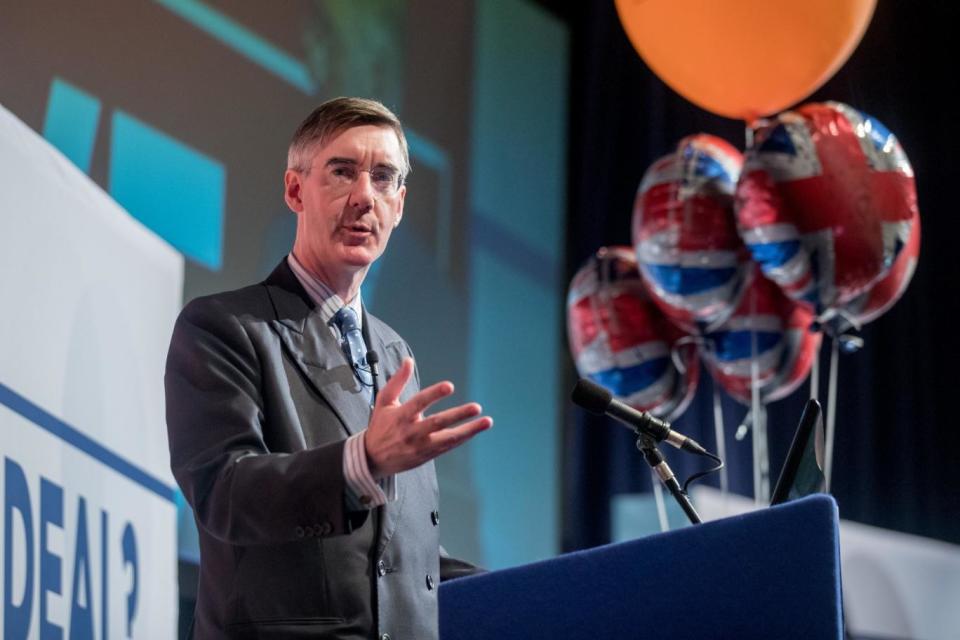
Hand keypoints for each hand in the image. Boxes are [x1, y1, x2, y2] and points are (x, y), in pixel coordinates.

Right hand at [364, 358, 491, 478]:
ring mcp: (420, 446)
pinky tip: (474, 430)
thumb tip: (408, 360)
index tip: (449, 386)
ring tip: (486, 421)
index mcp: (401, 415)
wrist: (372, 458)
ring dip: (469, 430)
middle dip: (458, 415)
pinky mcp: (426, 456)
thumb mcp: (384, 401)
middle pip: (437, 422)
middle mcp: (411, 432)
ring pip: (448, 438)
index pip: (419, 402)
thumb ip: (397, 381)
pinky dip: (462, 438)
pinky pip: (448, 447)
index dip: (434, 394)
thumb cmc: (380, 426)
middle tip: (476, 407)